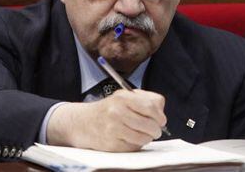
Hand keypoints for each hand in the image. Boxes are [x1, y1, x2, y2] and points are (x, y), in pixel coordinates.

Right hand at [46, 89, 166, 151]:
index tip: (160, 119)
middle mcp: (117, 111)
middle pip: (151, 124)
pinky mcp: (112, 144)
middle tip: (155, 130)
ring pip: (144, 137)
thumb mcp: (123, 97)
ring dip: (147, 138)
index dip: (160, 115)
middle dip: (156, 129)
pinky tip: (130, 138)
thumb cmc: (108, 110)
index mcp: (123, 97)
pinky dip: (136, 144)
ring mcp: (114, 128)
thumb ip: (143, 100)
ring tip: (142, 134)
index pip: (152, 106)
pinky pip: (134, 147)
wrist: (83, 122)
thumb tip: (160, 112)